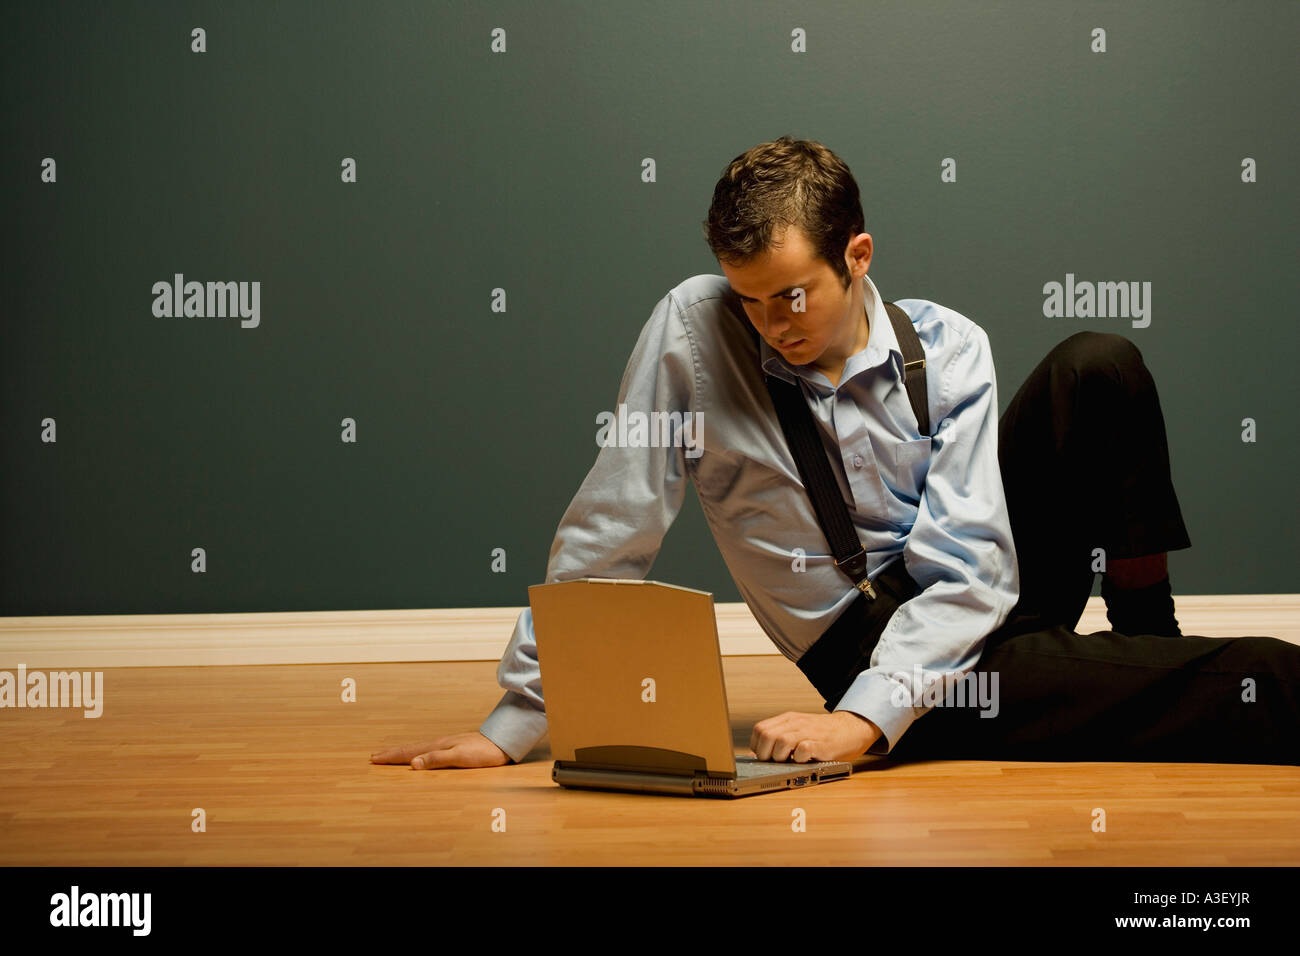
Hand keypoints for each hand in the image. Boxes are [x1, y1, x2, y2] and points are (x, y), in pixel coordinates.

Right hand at [370, 732, 510, 769]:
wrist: (503, 742)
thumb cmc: (484, 753)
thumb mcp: (460, 758)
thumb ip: (437, 760)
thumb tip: (412, 764)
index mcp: (438, 747)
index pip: (409, 752)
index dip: (391, 756)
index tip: (374, 758)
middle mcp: (439, 744)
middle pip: (410, 748)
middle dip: (392, 752)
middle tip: (374, 756)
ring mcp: (446, 744)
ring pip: (418, 748)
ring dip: (402, 752)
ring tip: (391, 753)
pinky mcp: (454, 747)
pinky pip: (428, 749)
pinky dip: (416, 752)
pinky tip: (419, 754)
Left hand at [749, 710, 881, 761]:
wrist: (852, 728)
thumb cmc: (823, 734)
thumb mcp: (798, 731)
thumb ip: (777, 740)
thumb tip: (753, 755)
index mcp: (788, 719)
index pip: (759, 729)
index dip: (757, 746)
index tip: (763, 756)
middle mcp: (795, 722)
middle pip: (766, 735)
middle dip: (765, 753)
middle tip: (774, 762)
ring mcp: (808, 731)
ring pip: (780, 741)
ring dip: (780, 756)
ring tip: (788, 761)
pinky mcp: (820, 743)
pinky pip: (802, 750)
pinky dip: (798, 759)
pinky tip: (803, 760)